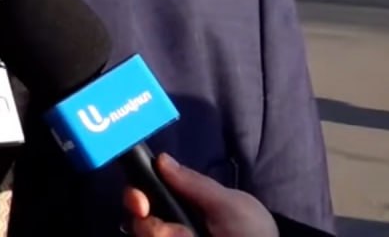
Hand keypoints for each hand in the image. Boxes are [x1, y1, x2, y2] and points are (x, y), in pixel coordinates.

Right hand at [124, 154, 278, 236]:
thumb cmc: (252, 233)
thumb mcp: (231, 206)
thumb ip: (196, 184)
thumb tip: (161, 159)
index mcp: (183, 202)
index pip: (146, 192)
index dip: (136, 193)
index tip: (139, 200)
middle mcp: (171, 223)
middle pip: (136, 218)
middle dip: (146, 223)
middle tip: (166, 231)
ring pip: (143, 233)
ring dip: (158, 234)